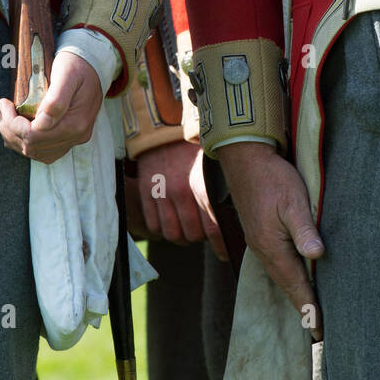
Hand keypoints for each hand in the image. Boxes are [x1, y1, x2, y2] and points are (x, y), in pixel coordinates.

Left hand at [0, 50, 102, 164]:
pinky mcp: (68, 137)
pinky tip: (16, 130)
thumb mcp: (67, 74)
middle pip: (33, 146)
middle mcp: (76, 136)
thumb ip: (56, 100)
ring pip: (36, 152)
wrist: (92, 64)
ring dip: (14, 138)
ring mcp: (73, 139)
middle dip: (10, 130)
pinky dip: (25, 143)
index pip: (35, 136)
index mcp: (76, 123)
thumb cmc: (77, 65)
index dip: (13, 123)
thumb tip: (40, 123)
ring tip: (2, 119)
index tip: (4, 103)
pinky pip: (43, 151)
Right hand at [136, 138, 228, 260]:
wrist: (163, 126)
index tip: (224, 253)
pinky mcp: (145, 193)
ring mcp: (160, 194)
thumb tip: (234, 219)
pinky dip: (163, 229)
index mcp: (201, 186)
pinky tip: (171, 221)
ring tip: (188, 230)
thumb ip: (220, 190)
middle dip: (201, 239)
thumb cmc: (193, 147)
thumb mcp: (212, 164)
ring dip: (182, 237)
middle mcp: (180, 193)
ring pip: (173, 235)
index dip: (220, 246)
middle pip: (193, 235)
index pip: (213, 229)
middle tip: (205, 234)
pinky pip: (154, 226)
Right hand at [217, 140, 322, 338]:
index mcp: (271, 246)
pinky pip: (275, 261)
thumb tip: (317, 255)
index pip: (295, 284)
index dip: (308, 307)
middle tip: (316, 329)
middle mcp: (262, 248)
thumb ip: (304, 229)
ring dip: (294, 291)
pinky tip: (293, 275)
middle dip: (301, 305)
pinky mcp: (258, 231)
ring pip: (279, 273)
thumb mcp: (294, 200)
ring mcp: (258, 240)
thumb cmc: (272, 177)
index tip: (318, 330)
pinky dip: (287, 275)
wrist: (244, 157)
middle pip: (285, 284)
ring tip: (307, 308)